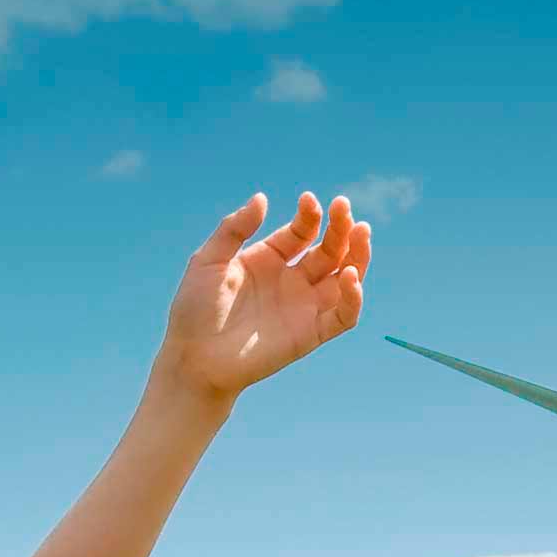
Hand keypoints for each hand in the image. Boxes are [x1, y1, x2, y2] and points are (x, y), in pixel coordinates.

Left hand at [159, 190, 370, 403]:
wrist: (194, 358)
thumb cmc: (195, 310)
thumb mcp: (209, 260)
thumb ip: (233, 229)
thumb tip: (262, 198)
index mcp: (269, 258)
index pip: (302, 231)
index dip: (310, 215)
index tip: (308, 200)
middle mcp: (292, 280)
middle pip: (330, 249)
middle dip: (341, 227)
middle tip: (343, 207)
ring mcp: (304, 306)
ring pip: (346, 277)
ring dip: (358, 254)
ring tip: (362, 231)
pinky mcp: (311, 334)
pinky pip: (343, 315)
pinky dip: (354, 297)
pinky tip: (350, 276)